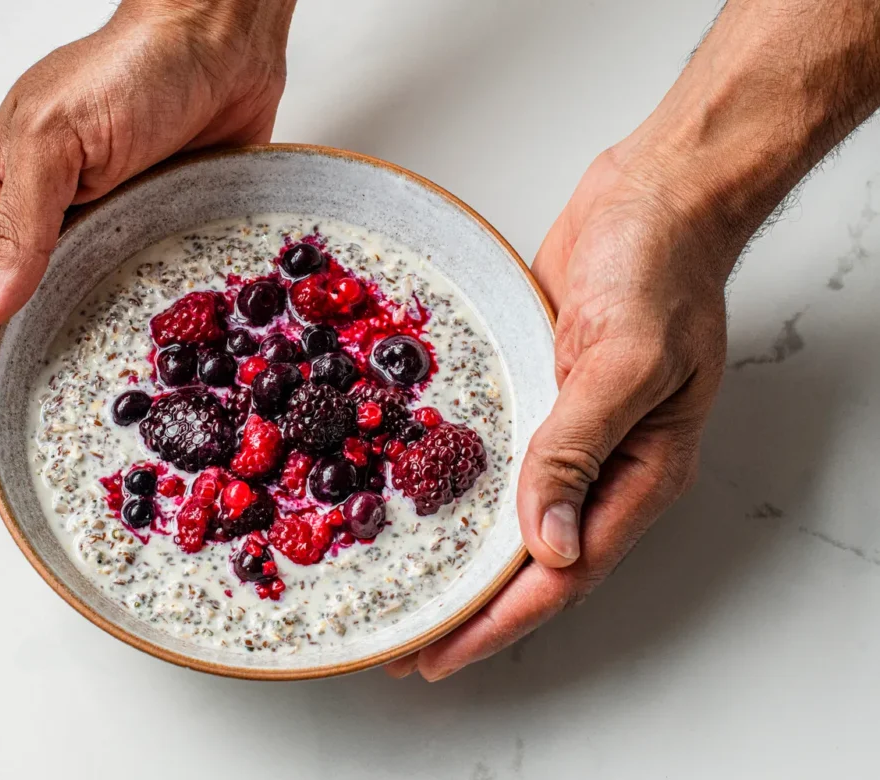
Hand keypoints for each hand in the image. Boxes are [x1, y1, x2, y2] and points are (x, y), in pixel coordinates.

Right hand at [0, 0, 293, 444]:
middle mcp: (43, 222)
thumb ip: (20, 226)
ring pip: (69, 317)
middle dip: (5, 381)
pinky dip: (132, 343)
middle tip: (19, 442)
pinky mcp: (154, 237)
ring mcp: (101, 233)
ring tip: (76, 427)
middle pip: (8, 317)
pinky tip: (142, 380)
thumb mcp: (56, 139)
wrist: (221, 41)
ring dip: (67, 368)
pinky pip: (135, 302)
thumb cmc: (131, 69)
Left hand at [386, 146, 729, 679]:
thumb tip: (549, 543)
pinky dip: (451, 485)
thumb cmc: (662, 267)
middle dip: (468, 608)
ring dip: (458, 555)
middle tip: (401, 640)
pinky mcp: (534, 392)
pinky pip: (491, 456)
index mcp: (640, 473)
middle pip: (531, 560)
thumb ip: (581, 447)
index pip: (563, 573)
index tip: (437, 654)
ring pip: (507, 514)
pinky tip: (410, 499)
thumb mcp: (626, 359)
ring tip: (400, 588)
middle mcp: (602, 464)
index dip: (498, 622)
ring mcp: (565, 430)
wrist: (653, 196)